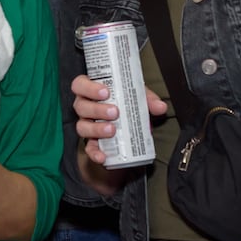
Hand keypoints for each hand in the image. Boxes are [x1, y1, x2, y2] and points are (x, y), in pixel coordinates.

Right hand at [70, 73, 163, 194]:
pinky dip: (94, 152)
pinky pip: (88, 148)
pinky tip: (103, 156)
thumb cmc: (126, 104)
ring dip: (96, 129)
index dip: (89, 87)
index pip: (80, 85)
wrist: (127, 124)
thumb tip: (160, 107)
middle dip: (97, 109)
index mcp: (91, 91)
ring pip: (82, 126)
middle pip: (81, 106)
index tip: (106, 92)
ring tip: (112, 130)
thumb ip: (148, 100)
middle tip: (114, 112)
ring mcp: (86, 125)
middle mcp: (84, 107)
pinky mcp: (91, 142)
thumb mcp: (136, 97)